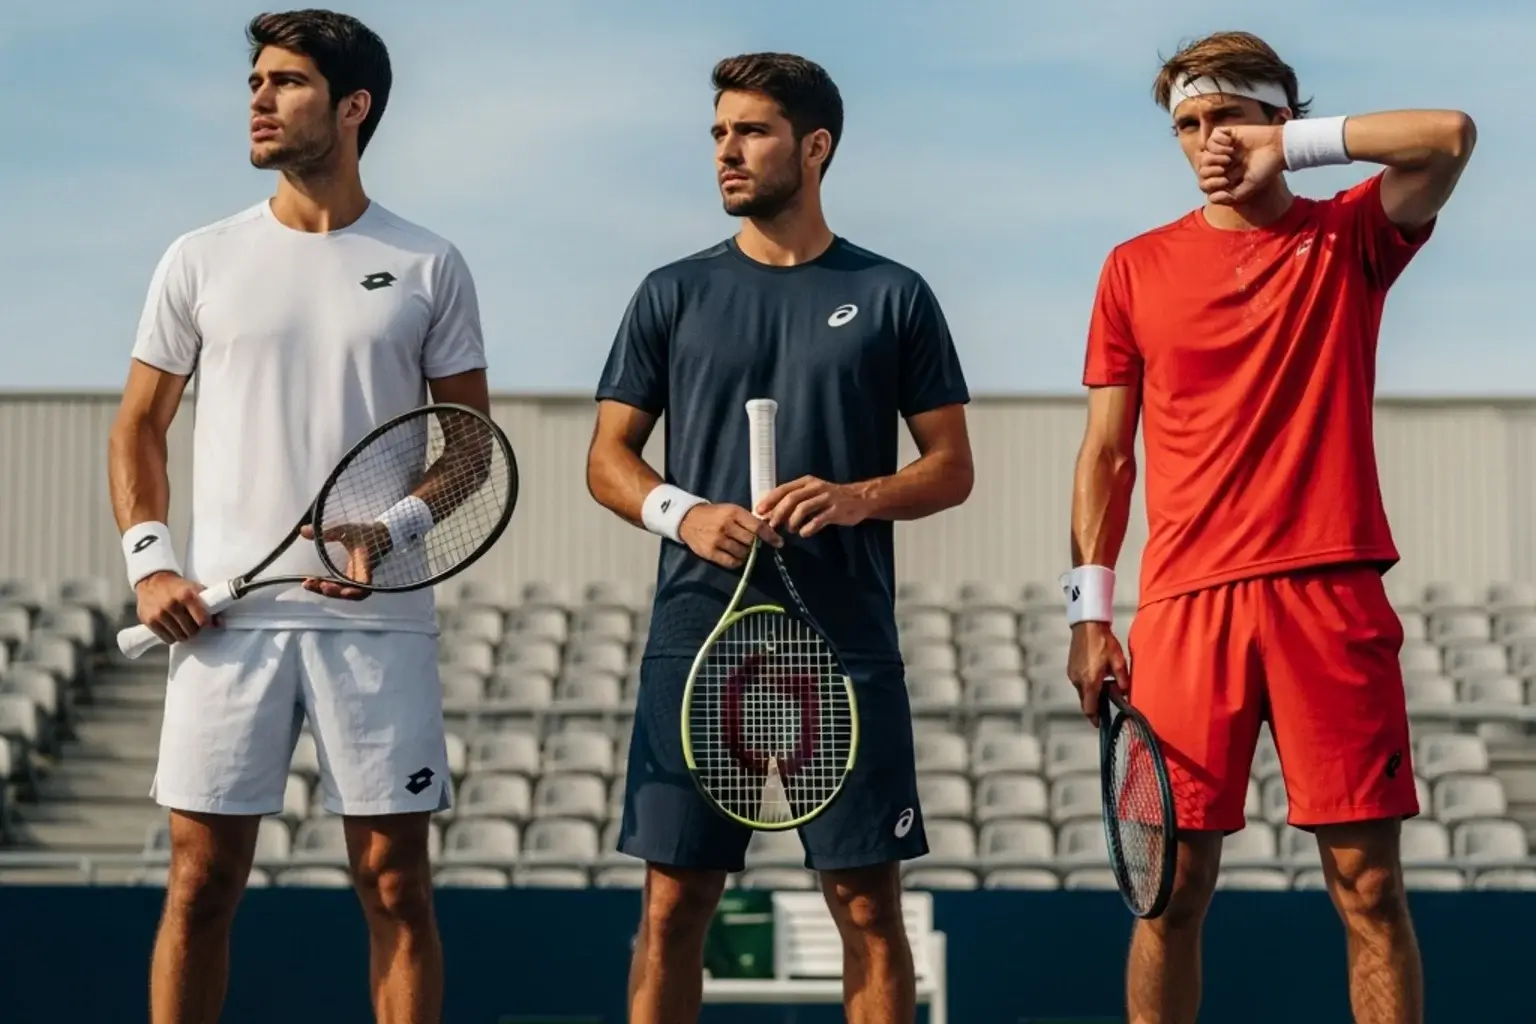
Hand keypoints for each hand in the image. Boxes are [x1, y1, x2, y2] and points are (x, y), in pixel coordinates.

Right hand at [135, 572, 215, 644]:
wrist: (152, 581)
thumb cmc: (178, 587)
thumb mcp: (195, 589)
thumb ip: (208, 604)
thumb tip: (220, 623)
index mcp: (186, 595)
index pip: (202, 620)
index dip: (206, 623)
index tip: (206, 623)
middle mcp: (171, 604)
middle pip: (191, 630)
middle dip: (194, 629)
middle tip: (192, 623)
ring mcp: (159, 614)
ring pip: (180, 637)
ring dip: (183, 634)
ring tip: (182, 625)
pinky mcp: (149, 621)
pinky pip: (167, 639)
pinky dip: (172, 637)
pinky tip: (172, 628)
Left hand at [299, 522, 388, 599]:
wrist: (378, 535)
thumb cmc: (365, 533)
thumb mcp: (348, 529)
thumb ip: (328, 532)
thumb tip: (303, 530)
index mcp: (364, 564)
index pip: (364, 583)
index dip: (355, 591)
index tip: (342, 591)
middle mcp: (360, 575)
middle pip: (350, 593)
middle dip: (332, 592)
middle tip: (312, 584)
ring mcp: (354, 578)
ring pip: (343, 591)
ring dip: (326, 591)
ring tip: (308, 584)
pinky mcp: (349, 578)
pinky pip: (338, 587)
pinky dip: (326, 587)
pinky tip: (312, 583)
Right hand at [678, 503, 781, 569]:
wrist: (688, 519)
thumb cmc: (715, 514)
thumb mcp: (732, 510)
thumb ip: (748, 519)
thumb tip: (770, 530)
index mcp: (734, 513)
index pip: (758, 526)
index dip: (771, 536)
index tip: (779, 543)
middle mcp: (726, 526)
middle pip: (751, 541)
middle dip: (756, 544)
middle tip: (754, 544)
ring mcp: (718, 540)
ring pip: (743, 553)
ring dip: (746, 553)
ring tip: (742, 548)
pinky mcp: (710, 552)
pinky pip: (732, 562)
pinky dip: (737, 561)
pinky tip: (735, 555)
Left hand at [755, 476, 870, 536]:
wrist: (860, 498)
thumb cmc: (830, 498)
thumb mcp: (811, 493)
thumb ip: (793, 501)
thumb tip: (770, 513)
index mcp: (807, 482)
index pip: (784, 489)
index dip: (770, 500)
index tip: (759, 511)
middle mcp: (815, 487)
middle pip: (791, 499)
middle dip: (778, 513)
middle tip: (772, 526)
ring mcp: (826, 498)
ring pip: (803, 508)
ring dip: (792, 521)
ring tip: (791, 530)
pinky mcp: (836, 510)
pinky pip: (819, 520)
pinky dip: (808, 528)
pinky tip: (804, 533)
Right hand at [1066, 621, 1129, 726]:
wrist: (1087, 625)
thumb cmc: (1104, 642)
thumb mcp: (1118, 661)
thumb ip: (1122, 680)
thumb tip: (1124, 693)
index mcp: (1090, 682)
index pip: (1090, 708)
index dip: (1095, 719)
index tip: (1100, 724)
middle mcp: (1078, 681)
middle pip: (1085, 702)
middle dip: (1096, 706)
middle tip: (1108, 704)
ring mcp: (1072, 674)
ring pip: (1082, 692)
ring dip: (1092, 693)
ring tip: (1106, 685)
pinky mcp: (1071, 668)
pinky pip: (1079, 683)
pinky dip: (1087, 685)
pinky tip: (1098, 675)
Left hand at [1198, 125, 1286, 205]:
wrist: (1279, 148)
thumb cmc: (1266, 168)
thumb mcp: (1248, 188)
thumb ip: (1230, 197)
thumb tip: (1211, 198)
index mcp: (1226, 176)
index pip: (1205, 183)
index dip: (1209, 183)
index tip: (1225, 180)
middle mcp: (1223, 163)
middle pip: (1202, 169)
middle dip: (1211, 170)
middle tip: (1226, 167)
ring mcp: (1224, 148)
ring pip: (1205, 153)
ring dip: (1215, 156)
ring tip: (1230, 155)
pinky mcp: (1228, 134)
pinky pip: (1212, 136)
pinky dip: (1218, 141)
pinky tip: (1230, 143)